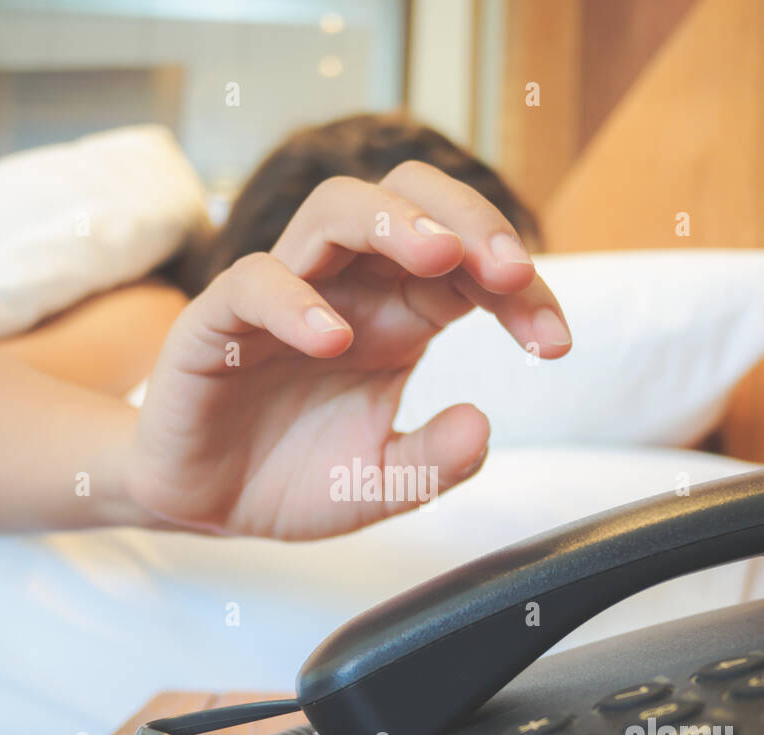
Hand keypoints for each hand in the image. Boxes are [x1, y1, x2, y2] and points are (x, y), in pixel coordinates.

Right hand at [126, 160, 571, 539]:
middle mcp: (348, 290)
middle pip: (409, 199)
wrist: (208, 506)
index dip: (521, 291)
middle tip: (511, 269)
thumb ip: (434, 464)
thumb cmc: (295, 478)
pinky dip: (297, 302)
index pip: (470, 267)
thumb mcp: (382, 485)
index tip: (555, 343)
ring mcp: (284, 297)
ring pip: (336, 210)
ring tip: (441, 259)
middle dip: (469, 218)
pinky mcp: (219, 320)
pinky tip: (334, 340)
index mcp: (398, 317)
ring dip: (394, 223)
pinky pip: (256, 283)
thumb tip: (480, 425)